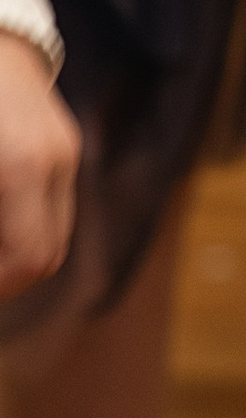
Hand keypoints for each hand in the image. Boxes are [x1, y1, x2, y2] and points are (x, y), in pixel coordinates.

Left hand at [0, 36, 77, 301]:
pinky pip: (52, 202)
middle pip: (47, 254)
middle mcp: (57, 159)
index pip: (27, 260)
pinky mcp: (64, 139)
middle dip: (7, 278)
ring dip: (17, 254)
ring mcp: (66, 147)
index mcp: (23, 165)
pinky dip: (23, 225)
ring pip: (54, 232)